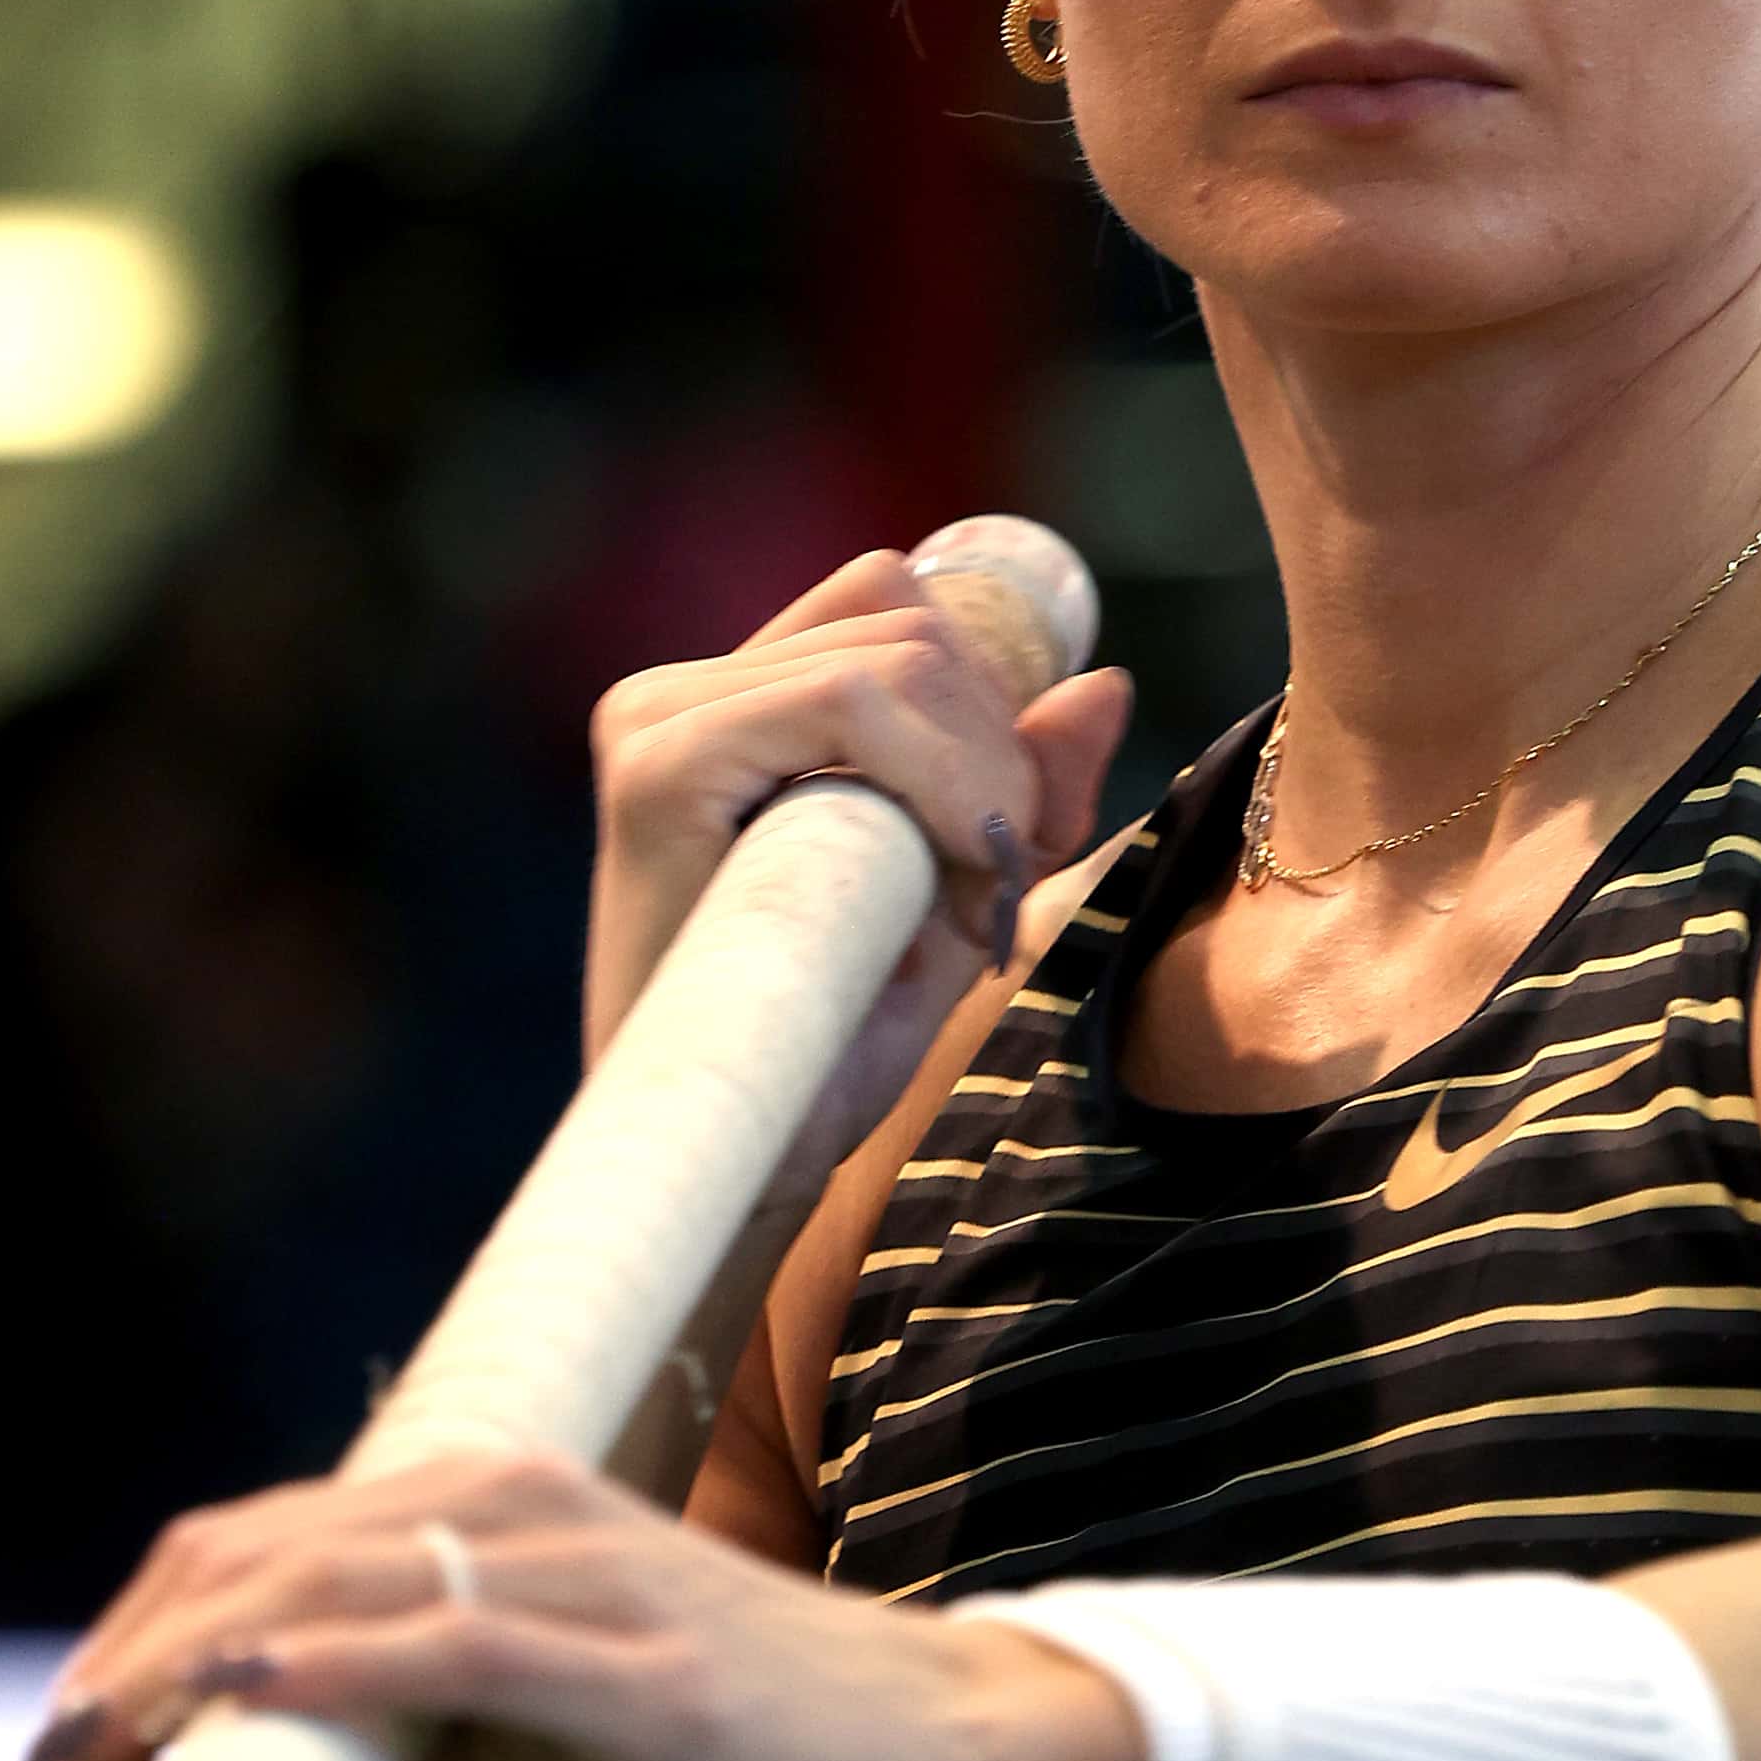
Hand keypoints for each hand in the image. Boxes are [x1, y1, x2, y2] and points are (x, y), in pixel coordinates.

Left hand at [12, 1447, 1143, 1760]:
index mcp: (481, 1514)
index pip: (247, 1552)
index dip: (124, 1654)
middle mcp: (516, 1510)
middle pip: (254, 1561)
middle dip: (119, 1681)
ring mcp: (583, 1577)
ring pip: (333, 1589)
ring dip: (186, 1681)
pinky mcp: (645, 1666)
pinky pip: (461, 1645)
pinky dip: (338, 1665)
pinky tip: (247, 1700)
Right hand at [584, 549, 1133, 1199]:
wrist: (749, 1158)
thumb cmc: (837, 1040)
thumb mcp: (959, 893)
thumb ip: (1025, 788)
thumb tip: (1101, 682)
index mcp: (733, 702)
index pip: (896, 602)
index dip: (988, 697)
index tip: (1005, 836)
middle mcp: (678, 692)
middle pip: (912, 626)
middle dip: (998, 753)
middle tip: (989, 892)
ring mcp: (658, 720)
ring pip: (896, 656)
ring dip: (978, 780)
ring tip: (958, 908)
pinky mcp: (660, 767)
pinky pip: (847, 701)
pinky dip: (939, 779)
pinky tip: (949, 882)